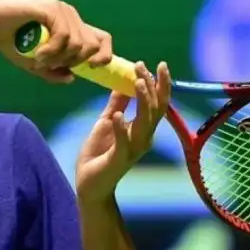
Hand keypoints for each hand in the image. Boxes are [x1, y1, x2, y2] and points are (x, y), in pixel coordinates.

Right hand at [0, 0, 112, 83]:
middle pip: (92, 45)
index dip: (104, 55)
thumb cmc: (11, 42)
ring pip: (78, 44)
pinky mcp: (52, 8)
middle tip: (51, 65)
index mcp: (72, 27)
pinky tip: (38, 54)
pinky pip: (64, 36)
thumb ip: (53, 72)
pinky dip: (51, 51)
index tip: (92, 68)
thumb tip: (71, 78)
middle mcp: (71, 17)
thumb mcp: (35, 64)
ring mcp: (62, 10)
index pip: (102, 39)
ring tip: (40, 59)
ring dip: (59, 58)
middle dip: (74, 62)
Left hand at [75, 61, 171, 202]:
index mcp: (142, 128)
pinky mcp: (119, 159)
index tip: (156, 64)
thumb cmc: (99, 153)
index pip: (157, 103)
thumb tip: (122, 82)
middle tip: (144, 67)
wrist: (90, 185)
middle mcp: (144, 138)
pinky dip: (122, 128)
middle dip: (153, 86)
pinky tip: (118, 114)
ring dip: (143, 101)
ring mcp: (133, 149)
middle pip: (156, 109)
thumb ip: (116, 104)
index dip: (159, 84)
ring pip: (145, 123)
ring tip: (138, 82)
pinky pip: (124, 142)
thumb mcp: (107, 122)